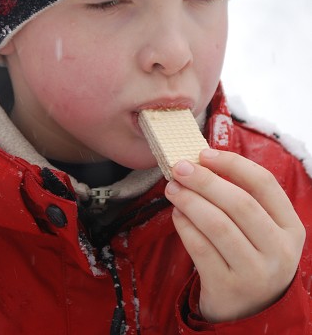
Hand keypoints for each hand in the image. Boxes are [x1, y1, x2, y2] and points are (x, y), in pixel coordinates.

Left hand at [165, 149, 305, 322]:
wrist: (248, 310)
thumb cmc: (249, 254)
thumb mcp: (262, 229)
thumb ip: (242, 197)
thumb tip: (201, 161)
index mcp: (290, 228)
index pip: (264, 183)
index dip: (232, 163)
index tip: (204, 153)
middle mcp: (279, 251)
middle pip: (239, 203)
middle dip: (205, 180)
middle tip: (180, 167)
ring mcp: (256, 274)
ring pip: (218, 225)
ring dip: (190, 200)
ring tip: (172, 188)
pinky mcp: (228, 289)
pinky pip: (200, 248)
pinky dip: (184, 226)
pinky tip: (176, 213)